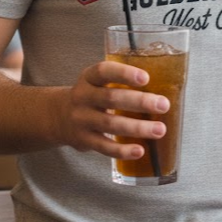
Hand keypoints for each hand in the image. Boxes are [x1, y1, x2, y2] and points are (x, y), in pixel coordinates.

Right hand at [51, 61, 169, 160]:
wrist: (58, 117)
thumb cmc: (92, 97)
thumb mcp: (98, 83)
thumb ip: (122, 83)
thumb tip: (163, 89)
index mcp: (89, 78)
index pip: (104, 71)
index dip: (124, 73)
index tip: (146, 78)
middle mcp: (82, 97)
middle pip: (111, 98)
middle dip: (140, 102)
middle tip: (163, 105)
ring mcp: (81, 119)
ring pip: (110, 124)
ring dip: (137, 127)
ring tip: (160, 130)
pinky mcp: (83, 140)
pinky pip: (104, 146)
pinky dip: (122, 150)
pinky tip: (139, 150)